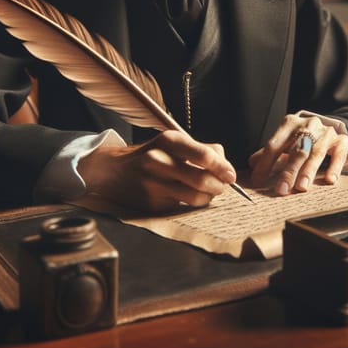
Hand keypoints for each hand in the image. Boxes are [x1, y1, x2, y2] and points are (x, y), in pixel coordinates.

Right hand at [75, 130, 236, 212]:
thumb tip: (226, 165)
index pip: (204, 155)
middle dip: (219, 185)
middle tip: (223, 185)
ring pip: (196, 197)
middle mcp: (159, 161)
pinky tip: (191, 196)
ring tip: (209, 191)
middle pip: (202, 179)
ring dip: (209, 197)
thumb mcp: (174, 142)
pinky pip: (184, 206)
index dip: (223, 167)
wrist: (116, 171)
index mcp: (169, 141)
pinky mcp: (152, 203)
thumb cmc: (154, 154)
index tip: (231, 175)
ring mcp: (154, 184)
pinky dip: (194, 203)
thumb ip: (203, 149)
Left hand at [248, 113, 347, 195]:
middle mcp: (308, 125)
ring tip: (302, 186)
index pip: (275, 145)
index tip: (258, 181)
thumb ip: (269, 152)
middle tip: (281, 189)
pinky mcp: (342, 140)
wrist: (328, 124)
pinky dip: (334, 167)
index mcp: (289, 123)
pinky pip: (339, 154)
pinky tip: (330, 180)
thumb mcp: (285, 139)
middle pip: (297, 150)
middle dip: (288, 171)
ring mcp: (326, 132)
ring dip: (308, 171)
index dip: (265, 164)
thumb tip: (252, 165)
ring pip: (316, 152)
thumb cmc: (302, 136)